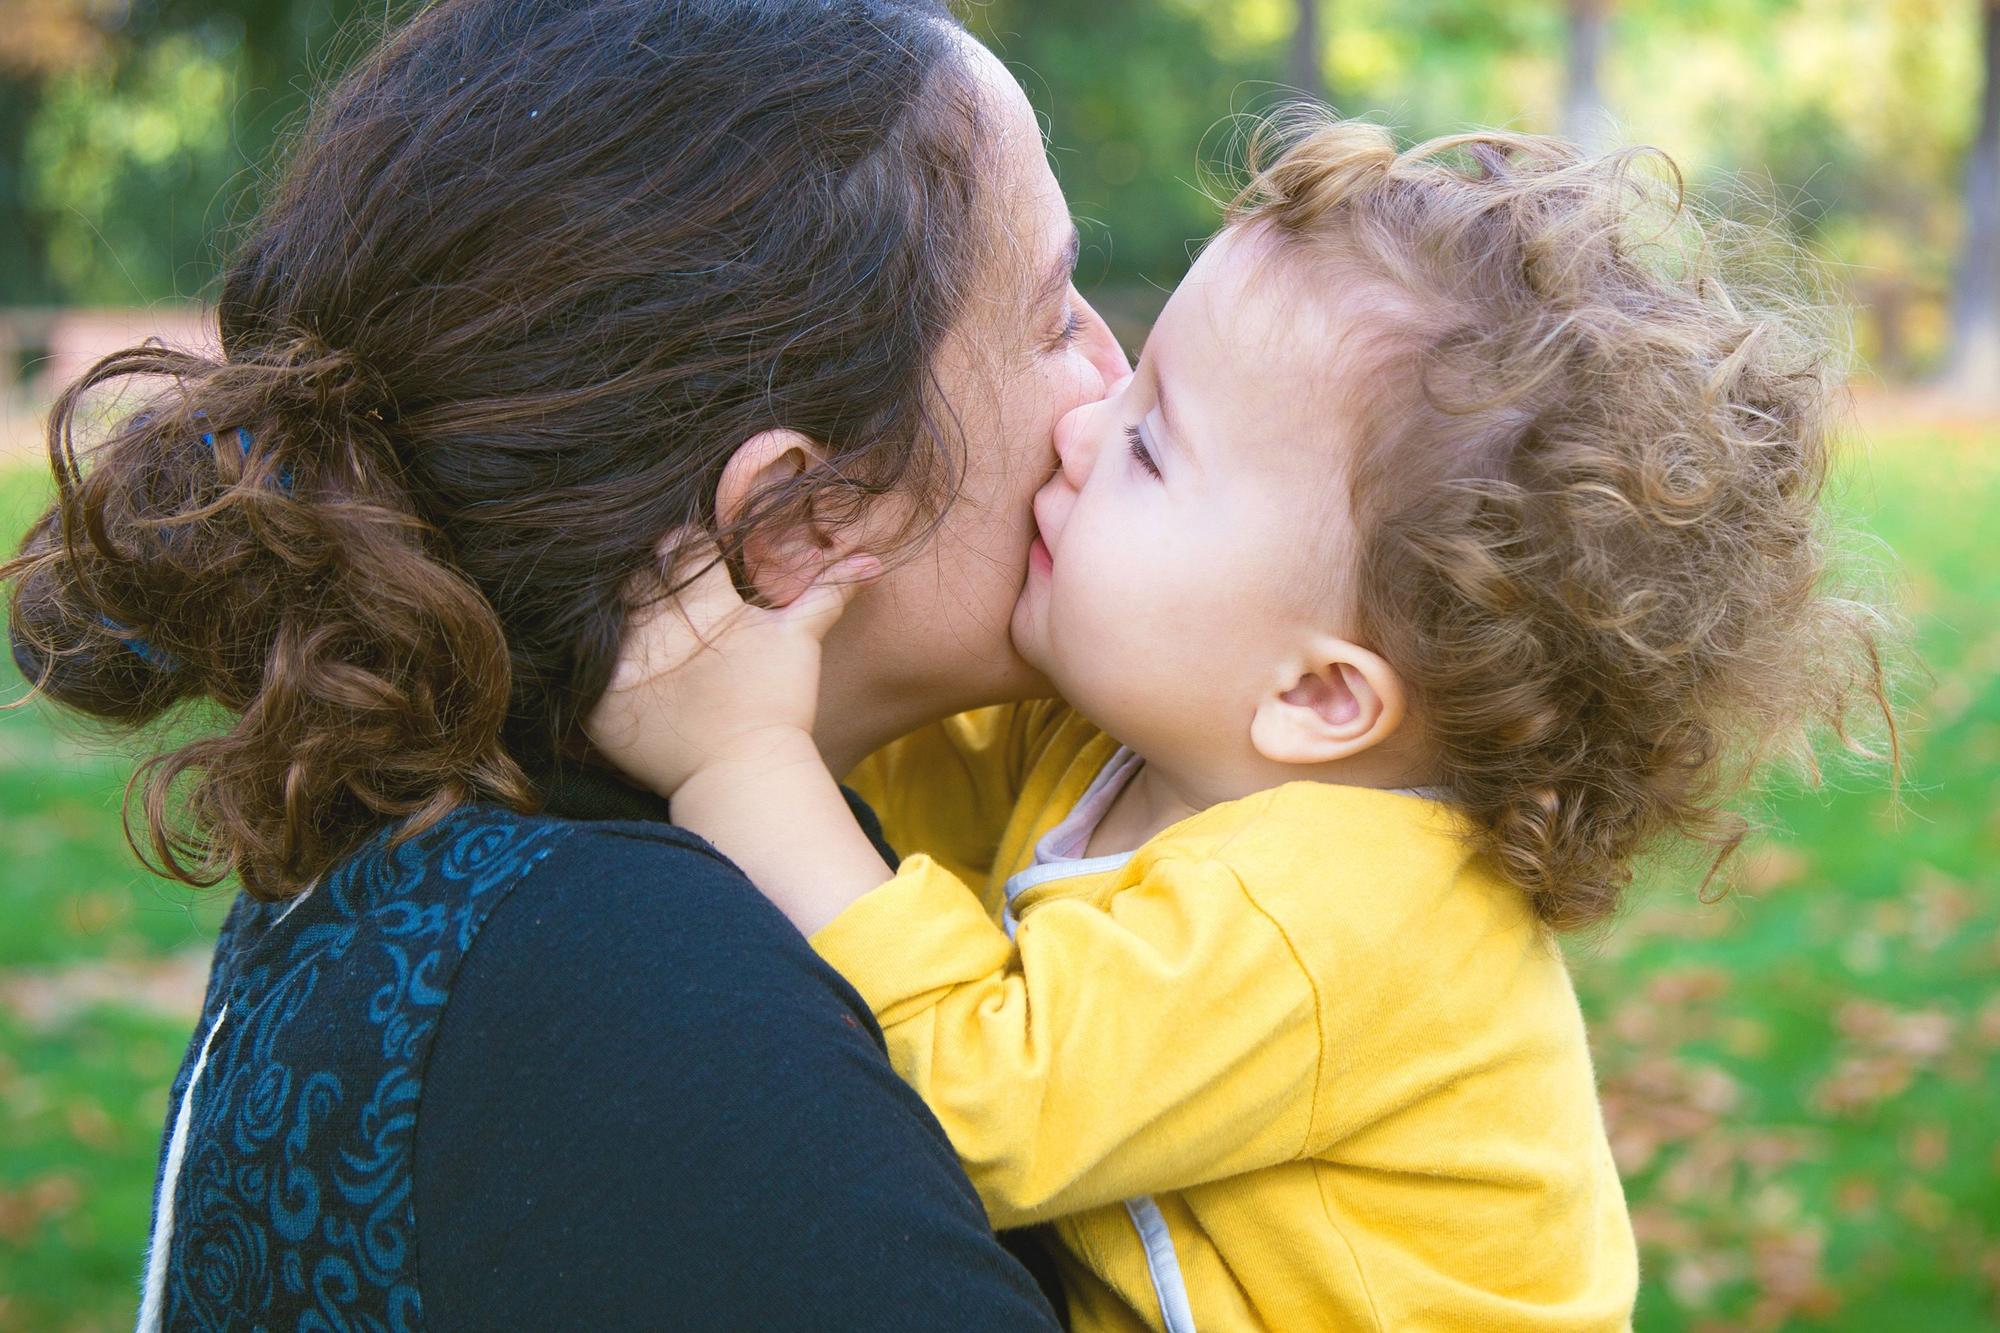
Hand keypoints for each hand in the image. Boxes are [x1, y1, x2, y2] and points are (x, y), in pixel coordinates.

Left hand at [586, 539, 879, 797]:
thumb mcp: (800, 640)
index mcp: (705, 603)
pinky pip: (577, 666)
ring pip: (602, 612)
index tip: (684, 552)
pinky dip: (579, 660)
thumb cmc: (776, 706)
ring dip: (605, 610)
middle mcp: (662, 626)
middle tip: (648, 587)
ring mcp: (629, 665)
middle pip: (634, 575)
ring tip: (611, 616)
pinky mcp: (601, 702)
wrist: (745, 777)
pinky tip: (586, 654)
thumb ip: (828, 592)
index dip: (681, 543)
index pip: (679, 545)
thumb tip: (873, 560)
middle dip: (638, 574)